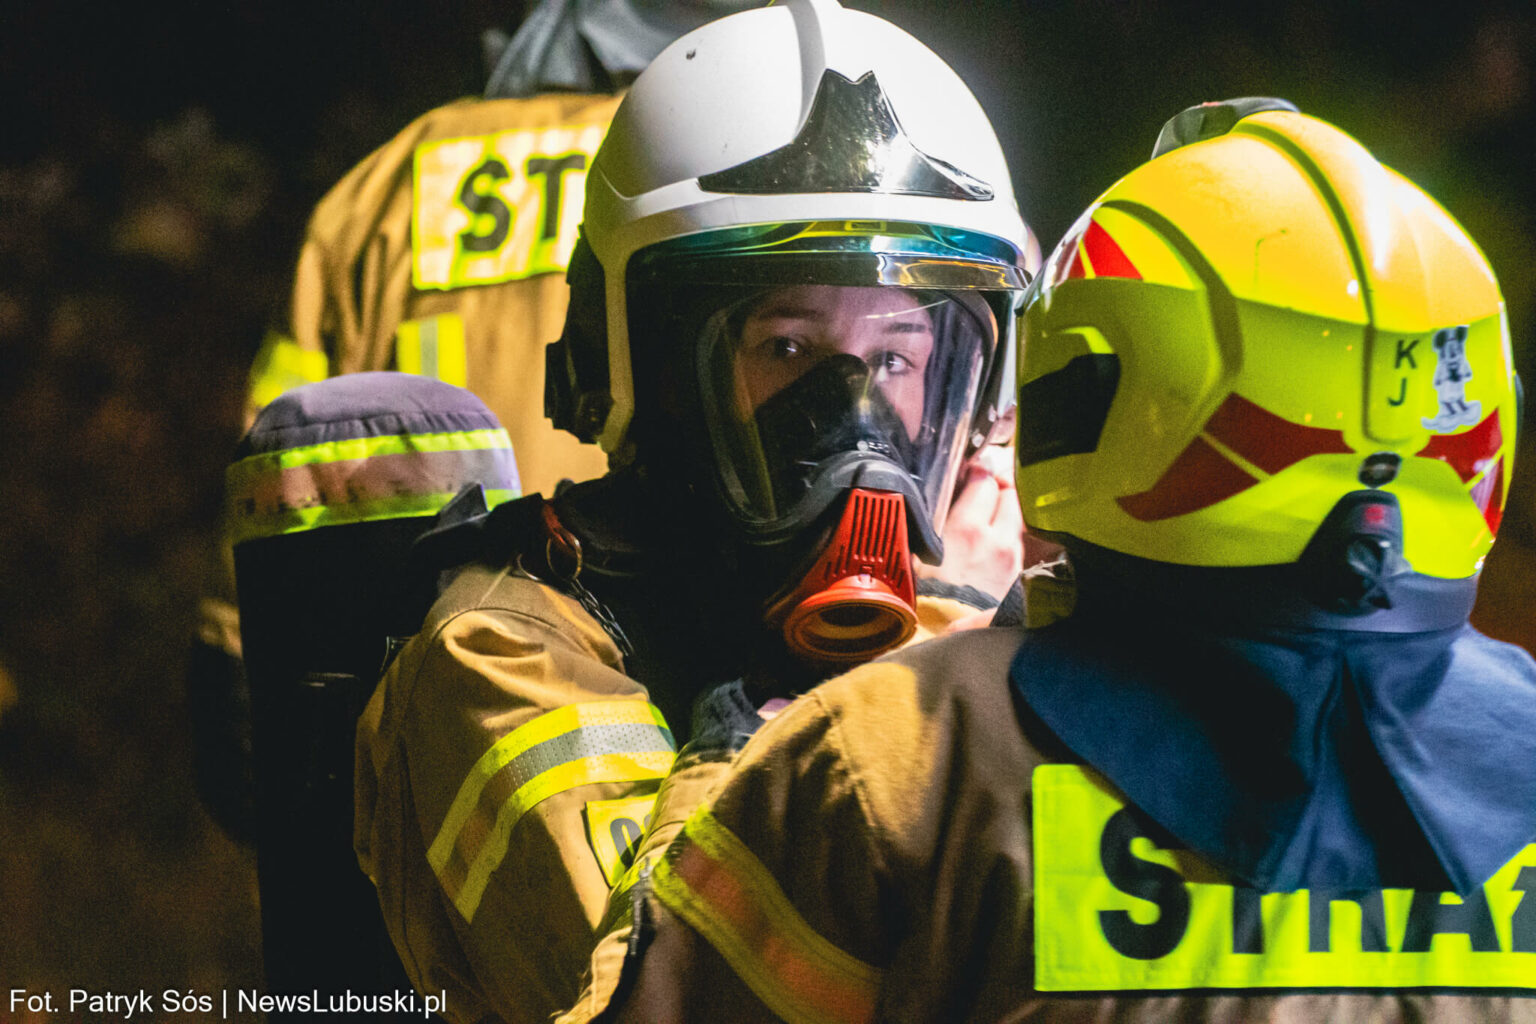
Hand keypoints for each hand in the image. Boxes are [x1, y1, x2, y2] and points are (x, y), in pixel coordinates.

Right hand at [915, 442, 1023, 602]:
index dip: (978, 472)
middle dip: (999, 488)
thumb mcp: (912, 553)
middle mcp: (998, 540)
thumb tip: (935, 499)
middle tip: (984, 488)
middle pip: (1011, 494)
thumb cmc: (917, 602)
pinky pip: (1019, 547)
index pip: (986, 479)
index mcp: (968, 529)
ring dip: (1005, 515)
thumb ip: (928, 520)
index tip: (969, 473)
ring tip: (986, 518)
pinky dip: (1008, 540)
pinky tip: (992, 547)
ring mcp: (1013, 562)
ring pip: (1017, 521)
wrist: (937, 643)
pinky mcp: (1018, 580)